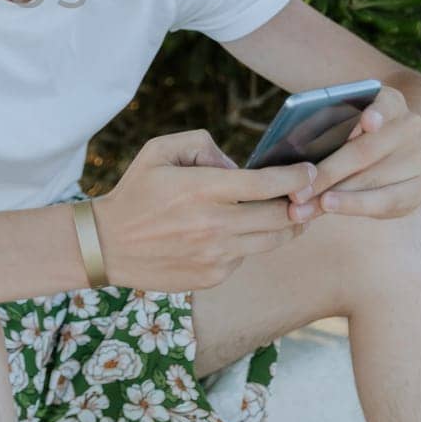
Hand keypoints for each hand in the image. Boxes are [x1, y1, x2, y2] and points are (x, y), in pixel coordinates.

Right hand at [95, 129, 314, 291]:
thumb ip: (203, 144)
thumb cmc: (137, 191)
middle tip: (311, 195)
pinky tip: (237, 233)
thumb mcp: (159, 150)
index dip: (298, 177)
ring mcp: (215, 255)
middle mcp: (213, 225)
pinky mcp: (213, 277)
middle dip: (304, 205)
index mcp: (202, 189)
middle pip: (282, 217)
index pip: (267, 184)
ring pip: (272, 241)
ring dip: (286, 226)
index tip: (311, 171)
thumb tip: (239, 165)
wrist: (108, 244)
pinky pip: (246, 257)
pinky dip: (249, 244)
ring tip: (289, 213)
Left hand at [298, 83, 420, 219]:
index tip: (367, 121)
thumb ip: (328, 123)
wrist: (405, 148)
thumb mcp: (347, 118)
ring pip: (374, 181)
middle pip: (367, 151)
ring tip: (302, 208)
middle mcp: (411, 126)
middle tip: (296, 192)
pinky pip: (387, 201)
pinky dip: (354, 206)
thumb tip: (292, 143)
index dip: (377, 112)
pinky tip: (328, 208)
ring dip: (335, 197)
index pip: (386, 104)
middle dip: (327, 174)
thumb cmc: (358, 132)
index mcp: (391, 101)